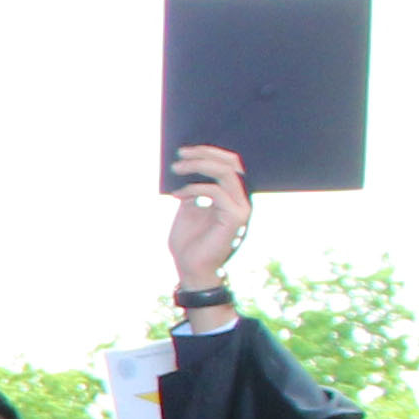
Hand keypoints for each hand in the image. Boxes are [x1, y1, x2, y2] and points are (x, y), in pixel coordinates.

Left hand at [165, 144, 249, 294]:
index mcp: (232, 196)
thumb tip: (187, 164)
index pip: (230, 164)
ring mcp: (241, 208)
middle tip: (180, 154)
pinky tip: (179, 195)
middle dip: (205, 154)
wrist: (190, 267)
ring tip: (176, 168)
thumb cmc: (189, 241)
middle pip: (231, 164)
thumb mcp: (187, 207)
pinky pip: (216, 192)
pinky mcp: (235, 218)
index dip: (209, 152)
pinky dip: (195, 188)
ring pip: (225, 173)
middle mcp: (241, 199)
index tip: (184, 151)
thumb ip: (193, 188)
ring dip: (198, 166)